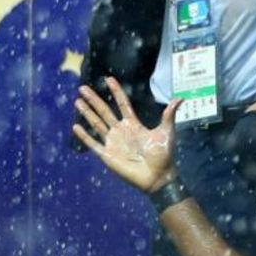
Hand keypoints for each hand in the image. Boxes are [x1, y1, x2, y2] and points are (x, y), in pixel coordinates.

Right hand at [72, 79, 174, 194]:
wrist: (158, 176)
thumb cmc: (163, 155)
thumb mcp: (166, 132)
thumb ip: (169, 115)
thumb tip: (180, 98)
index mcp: (134, 124)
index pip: (122, 104)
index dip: (116, 91)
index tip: (108, 79)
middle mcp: (121, 131)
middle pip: (105, 111)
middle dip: (94, 99)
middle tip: (82, 88)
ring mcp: (113, 142)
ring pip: (97, 124)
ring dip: (87, 113)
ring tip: (77, 102)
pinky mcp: (107, 155)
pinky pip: (93, 144)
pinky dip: (84, 136)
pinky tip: (76, 127)